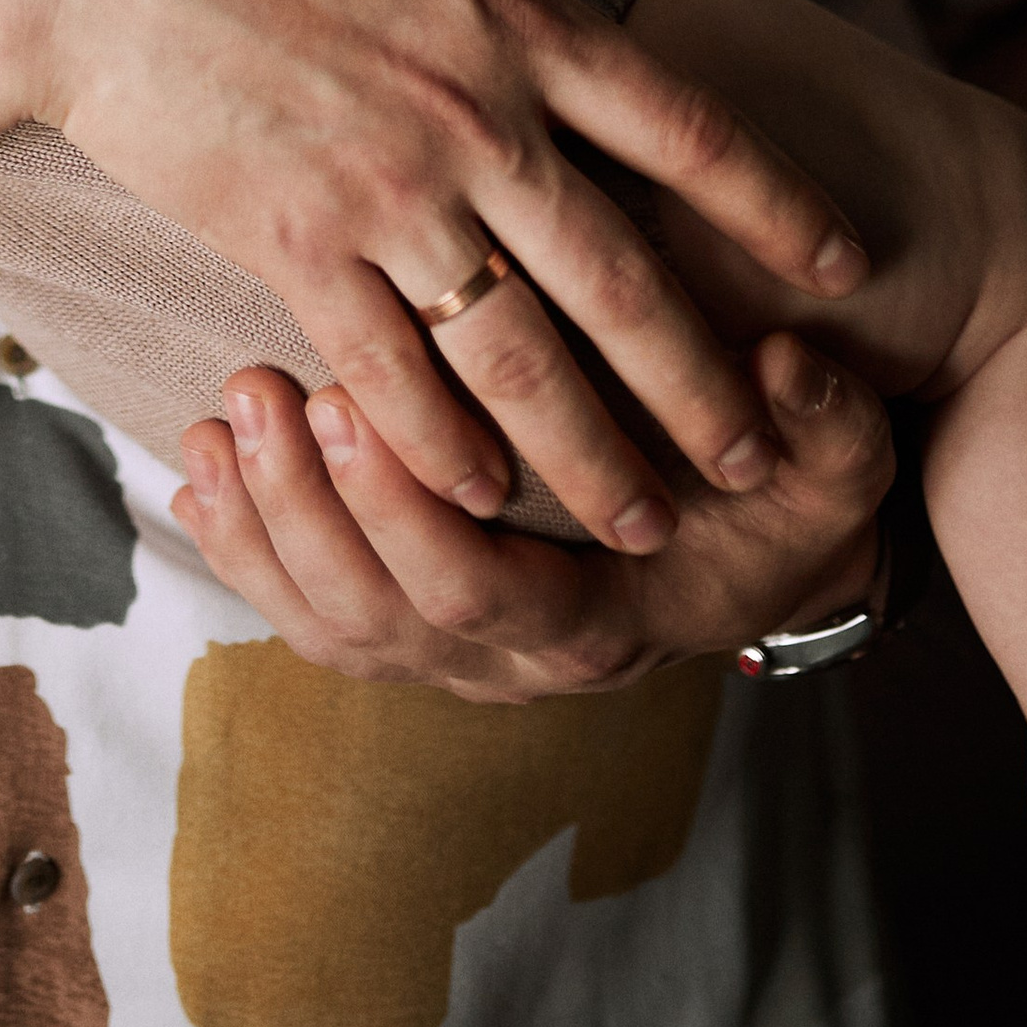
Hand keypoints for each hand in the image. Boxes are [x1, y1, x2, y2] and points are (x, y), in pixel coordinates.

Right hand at [31, 0, 870, 547]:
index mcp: (514, 9)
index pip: (687, 126)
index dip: (778, 207)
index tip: (845, 268)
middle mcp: (476, 115)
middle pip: (626, 277)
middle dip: (704, 381)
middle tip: (763, 457)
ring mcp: (386, 189)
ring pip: (521, 354)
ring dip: (589, 453)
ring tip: (643, 524)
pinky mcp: (289, 241)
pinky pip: (389, 371)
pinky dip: (442, 449)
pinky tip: (481, 502)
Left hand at [170, 336, 891, 697]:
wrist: (746, 540)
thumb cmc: (778, 490)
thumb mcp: (830, 462)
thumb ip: (825, 425)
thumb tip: (788, 366)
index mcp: (603, 627)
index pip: (479, 594)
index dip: (402, 512)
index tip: (346, 403)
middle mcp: (515, 660)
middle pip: (378, 615)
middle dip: (304, 507)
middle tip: (256, 391)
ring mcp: (453, 650)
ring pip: (328, 623)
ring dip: (260, 524)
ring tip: (212, 419)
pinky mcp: (408, 619)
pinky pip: (308, 612)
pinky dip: (246, 550)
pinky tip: (196, 478)